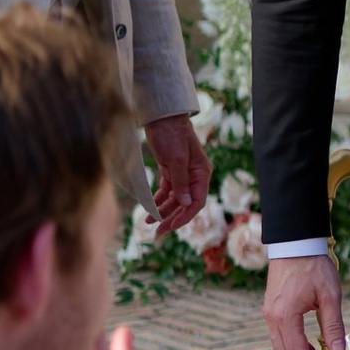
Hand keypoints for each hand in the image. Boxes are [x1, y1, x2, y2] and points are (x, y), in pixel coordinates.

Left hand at [143, 113, 209, 233]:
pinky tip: (150, 209)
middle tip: (159, 231)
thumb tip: (185, 204)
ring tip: (148, 222)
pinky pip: (166, 191)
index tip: (171, 227)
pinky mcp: (170, 171)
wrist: (161, 117)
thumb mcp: (176, 159)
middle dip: (173, 217)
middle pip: (186, 204)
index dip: (185, 216)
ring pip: (175, 199)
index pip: (197, 201)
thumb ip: (181, 182)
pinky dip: (159, 200)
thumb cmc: (172, 134)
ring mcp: (182, 174)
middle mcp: (194, 176)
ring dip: (163, 211)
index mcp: (201, 173)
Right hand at [265, 251, 344, 349]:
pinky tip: (309, 349)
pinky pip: (279, 338)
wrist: (294, 245)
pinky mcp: (271, 311)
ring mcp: (269, 315)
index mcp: (285, 316)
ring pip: (279, 349)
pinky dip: (292, 348)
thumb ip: (333, 324)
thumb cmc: (313, 266)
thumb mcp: (329, 295)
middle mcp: (272, 319)